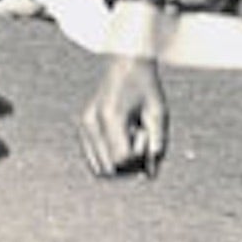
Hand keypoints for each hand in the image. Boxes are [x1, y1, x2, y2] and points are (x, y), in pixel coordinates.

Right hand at [77, 55, 169, 178]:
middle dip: (128, 166)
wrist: (126, 64)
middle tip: (140, 142)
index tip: (146, 140)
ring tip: (130, 141)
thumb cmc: (147, 87)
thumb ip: (158, 145)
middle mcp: (92, 121)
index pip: (122, 159)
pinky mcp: (82, 124)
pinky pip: (93, 156)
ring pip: (98, 167)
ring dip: (118, 165)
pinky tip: (121, 141)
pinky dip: (108, 158)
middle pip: (108, 168)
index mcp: (111, 116)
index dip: (138, 159)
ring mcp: (84, 123)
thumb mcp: (159, 114)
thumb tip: (149, 177)